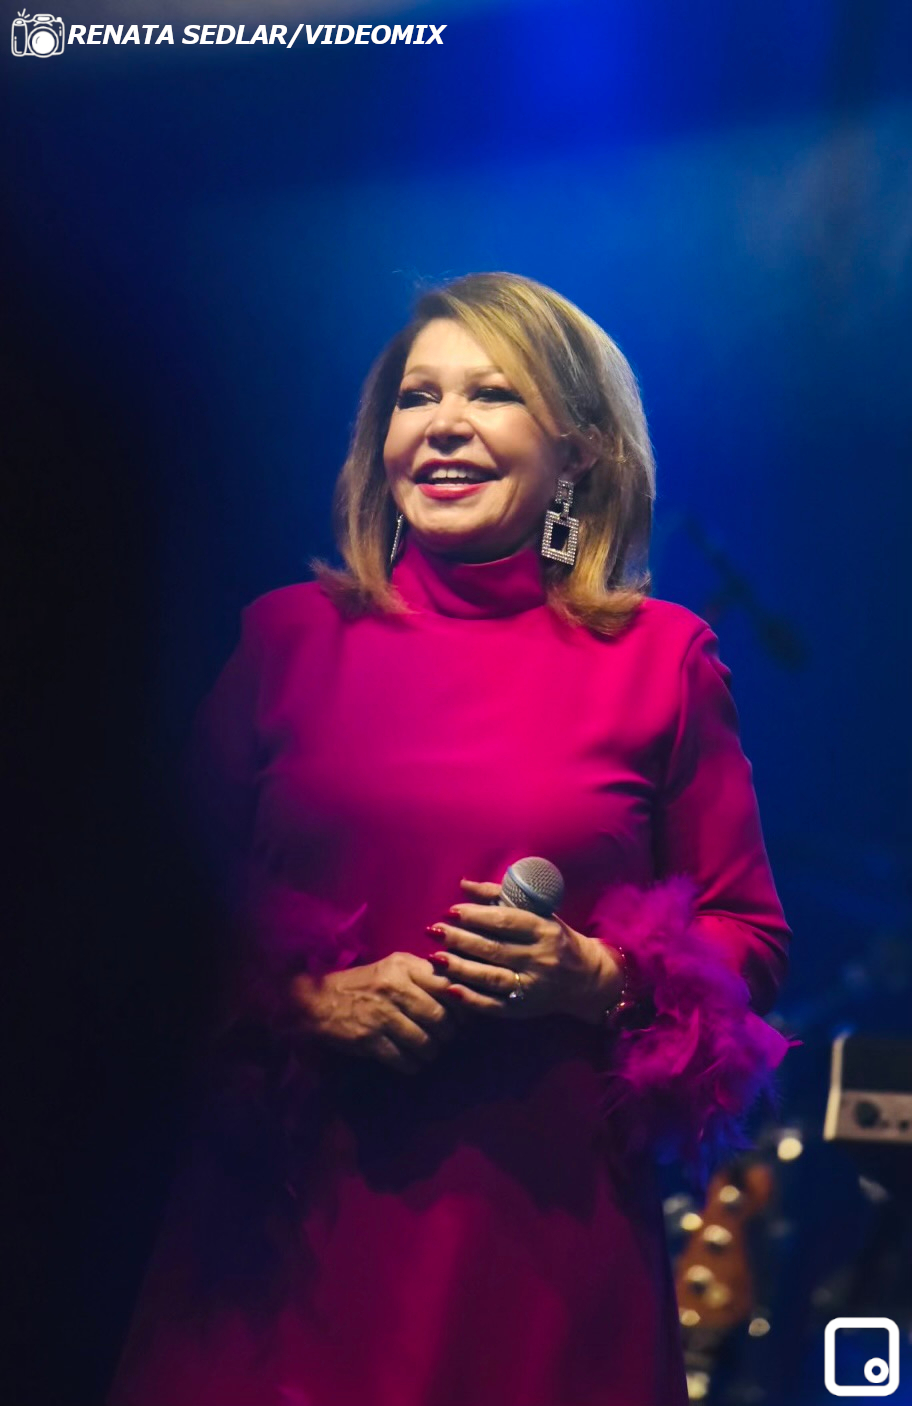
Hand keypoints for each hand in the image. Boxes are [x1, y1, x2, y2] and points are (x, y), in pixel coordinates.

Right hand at [291, 952, 459, 1074]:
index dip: (460, 1007)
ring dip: (431, 1052)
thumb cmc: (363, 984)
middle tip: (444, 1038)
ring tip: (428, 1051)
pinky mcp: (368, 1039)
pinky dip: (413, 1065)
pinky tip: (411, 1061)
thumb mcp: (393, 968)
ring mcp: (380, 1013)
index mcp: (404, 966)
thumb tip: (461, 996)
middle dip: (448, 1035)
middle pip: (440, 1018)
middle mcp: (394, 987)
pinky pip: (404, 1060)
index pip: (447, 986)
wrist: (316, 1001)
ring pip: (425, 1042)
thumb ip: (425, 975)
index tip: (461, 1018)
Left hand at [428, 878, 624, 1022]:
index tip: (451, 912)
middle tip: (434, 931)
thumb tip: (463, 885)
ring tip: (435, 957)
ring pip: (491, 977)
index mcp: (544, 929)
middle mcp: (539, 958)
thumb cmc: (553, 937)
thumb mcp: (536, 912)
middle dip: (459, 939)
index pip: (505, 921)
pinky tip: (448, 988)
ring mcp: (532, 986)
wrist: (585, 978)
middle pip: (493, 948)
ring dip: (459, 967)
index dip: (475, 916)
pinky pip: (493, 1005)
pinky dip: (469, 998)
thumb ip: (498, 896)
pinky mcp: (524, 1009)